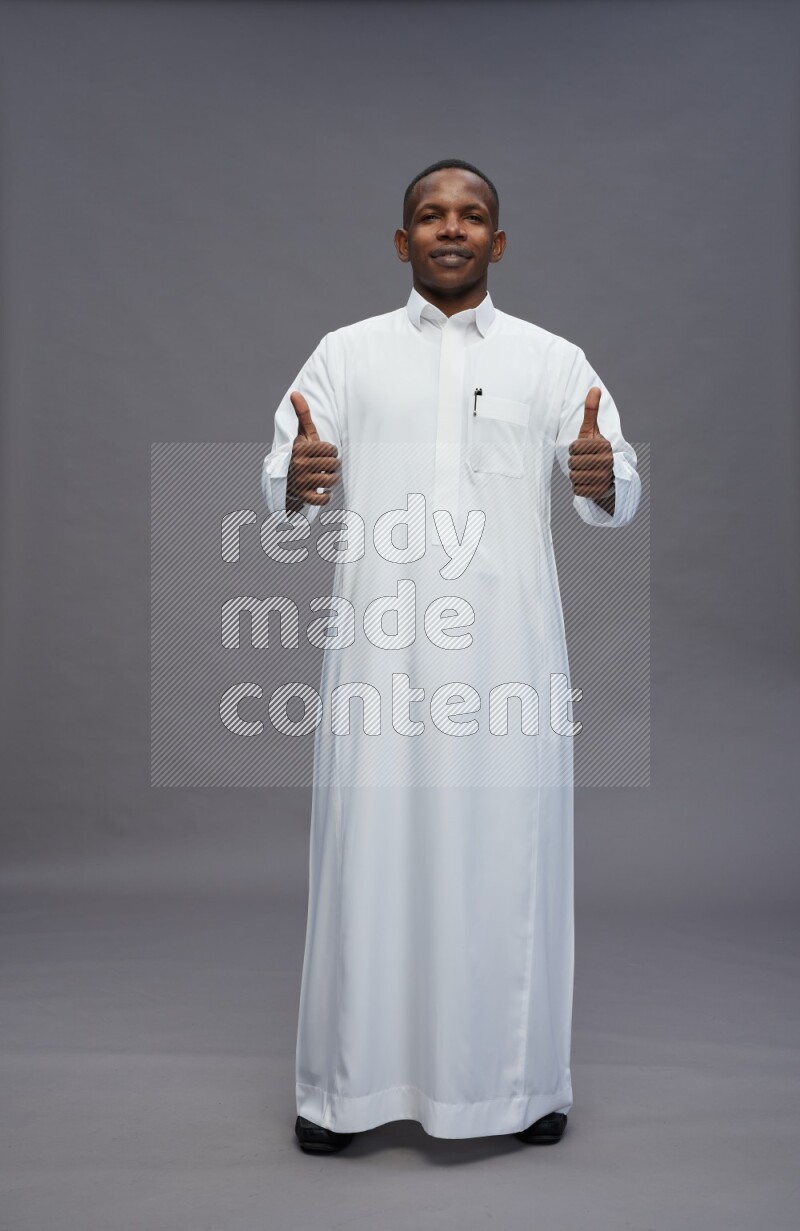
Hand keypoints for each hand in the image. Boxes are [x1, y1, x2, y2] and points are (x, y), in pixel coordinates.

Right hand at [286, 391, 340, 509]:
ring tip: (327, 476)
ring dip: (332, 479)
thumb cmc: (299, 453)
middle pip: (333, 465)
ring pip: (331, 480)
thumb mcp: (301, 435)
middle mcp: (299, 465)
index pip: (330, 449)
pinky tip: (323, 491)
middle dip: (333, 465)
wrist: (284, 480)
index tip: (325, 453)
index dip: (331, 451)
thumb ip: (302, 415)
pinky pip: (322, 498)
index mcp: (300, 449)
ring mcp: (300, 482)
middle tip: (327, 466)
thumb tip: (295, 392)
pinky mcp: (302, 497)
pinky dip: (326, 496)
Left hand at [568, 387, 613, 501]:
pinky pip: (577, 490)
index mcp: (604, 445)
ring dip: (575, 475)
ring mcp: (605, 478)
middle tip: (583, 462)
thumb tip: (595, 388)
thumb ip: (591, 410)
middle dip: (574, 463)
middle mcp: (607, 461)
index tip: (584, 450)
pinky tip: (587, 482)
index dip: (574, 449)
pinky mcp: (600, 492)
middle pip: (572, 463)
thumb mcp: (591, 430)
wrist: (608, 474)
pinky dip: (578, 487)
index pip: (574, 448)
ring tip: (585, 471)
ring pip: (574, 477)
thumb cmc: (594, 449)